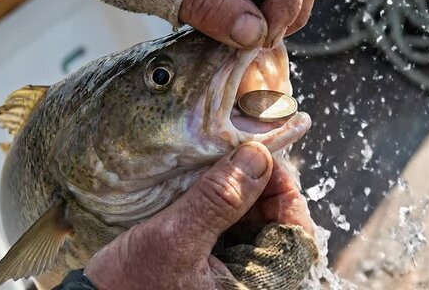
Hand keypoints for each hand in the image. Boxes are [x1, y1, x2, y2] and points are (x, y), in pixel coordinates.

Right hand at [84, 142, 314, 288]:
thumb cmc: (131, 287)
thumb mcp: (174, 239)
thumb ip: (218, 200)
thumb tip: (258, 155)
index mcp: (260, 286)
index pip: (297, 229)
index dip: (283, 186)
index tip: (258, 155)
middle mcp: (257, 282)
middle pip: (278, 221)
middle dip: (258, 183)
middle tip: (232, 152)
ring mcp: (240, 276)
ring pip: (256, 221)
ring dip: (239, 191)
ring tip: (215, 166)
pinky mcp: (221, 268)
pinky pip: (234, 229)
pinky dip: (223, 204)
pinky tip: (205, 188)